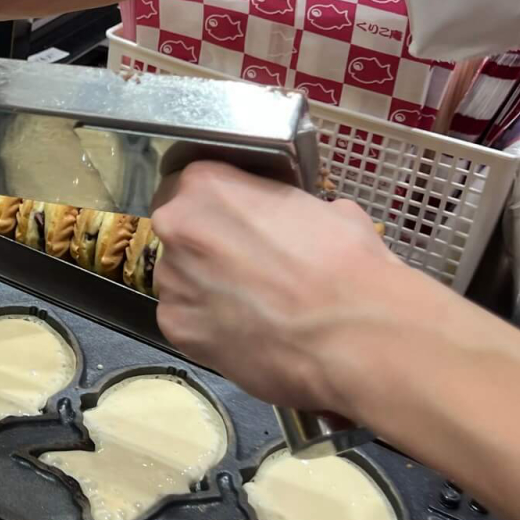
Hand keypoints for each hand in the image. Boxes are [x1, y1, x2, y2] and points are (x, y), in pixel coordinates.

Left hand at [150, 162, 409, 415]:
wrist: (349, 335)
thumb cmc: (345, 263)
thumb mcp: (327, 210)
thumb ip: (291, 208)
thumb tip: (302, 222)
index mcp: (206, 184)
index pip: (196, 186)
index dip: (220, 208)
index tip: (239, 223)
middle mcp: (176, 225)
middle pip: (181, 232)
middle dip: (208, 247)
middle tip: (247, 266)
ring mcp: (170, 278)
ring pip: (179, 278)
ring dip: (205, 287)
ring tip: (249, 305)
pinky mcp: (175, 327)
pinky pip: (183, 320)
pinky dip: (206, 326)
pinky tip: (242, 332)